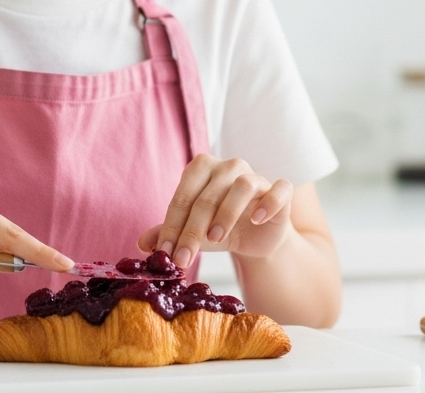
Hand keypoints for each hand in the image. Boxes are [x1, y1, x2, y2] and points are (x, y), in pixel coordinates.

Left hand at [137, 154, 293, 268]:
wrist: (257, 238)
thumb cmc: (222, 228)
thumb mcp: (194, 233)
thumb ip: (169, 233)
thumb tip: (142, 243)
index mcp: (202, 169)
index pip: (183, 196)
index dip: (171, 226)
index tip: (164, 253)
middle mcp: (229, 167)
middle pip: (207, 195)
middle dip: (192, 230)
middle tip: (184, 257)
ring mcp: (256, 176)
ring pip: (242, 187)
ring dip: (226, 213)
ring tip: (215, 238)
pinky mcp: (281, 191)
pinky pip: (279, 189)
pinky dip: (268, 203)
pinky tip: (256, 219)